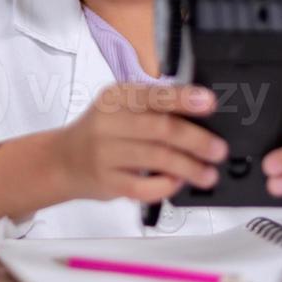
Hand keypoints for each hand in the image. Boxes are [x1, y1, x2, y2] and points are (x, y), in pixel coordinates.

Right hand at [51, 83, 229, 204]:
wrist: (62, 161)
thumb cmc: (102, 131)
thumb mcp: (120, 107)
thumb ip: (153, 107)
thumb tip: (200, 115)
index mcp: (116, 96)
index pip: (154, 95)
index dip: (183, 99)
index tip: (210, 104)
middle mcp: (108, 122)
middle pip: (160, 129)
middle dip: (196, 140)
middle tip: (219, 150)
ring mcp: (105, 153)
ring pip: (156, 159)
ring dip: (189, 167)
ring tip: (209, 174)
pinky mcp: (107, 182)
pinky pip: (143, 187)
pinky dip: (166, 186)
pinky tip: (179, 183)